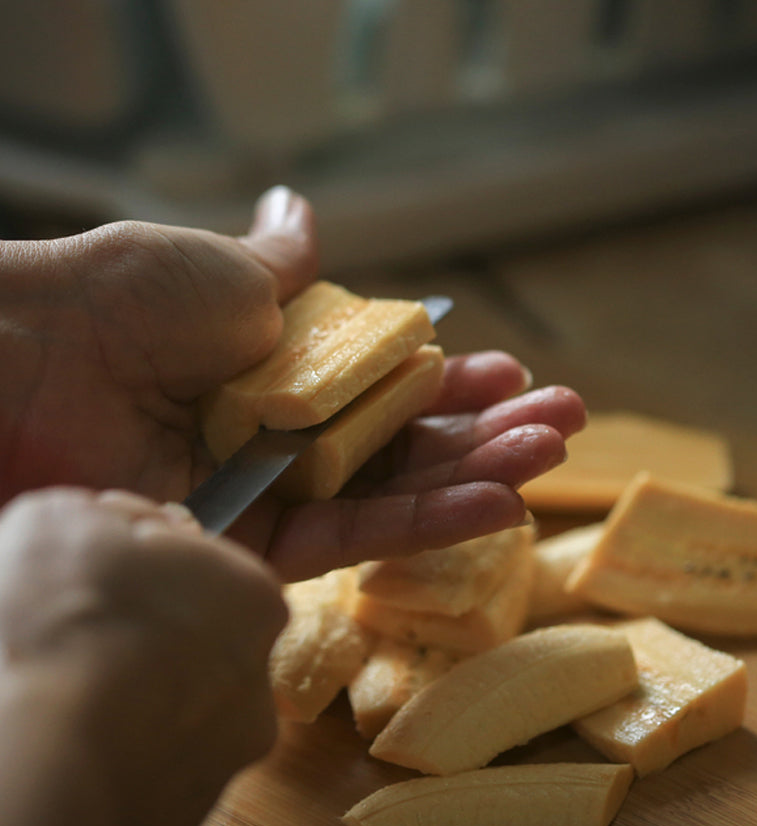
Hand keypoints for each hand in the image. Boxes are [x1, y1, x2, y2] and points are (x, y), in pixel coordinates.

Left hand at [0, 187, 584, 577]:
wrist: (27, 366)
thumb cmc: (122, 302)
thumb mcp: (224, 271)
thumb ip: (281, 263)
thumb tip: (304, 208)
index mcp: (285, 369)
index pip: (388, 384)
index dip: (451, 381)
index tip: (510, 371)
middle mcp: (286, 435)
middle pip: (404, 443)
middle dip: (488, 431)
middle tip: (566, 419)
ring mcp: (273, 494)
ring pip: (393, 493)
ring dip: (477, 476)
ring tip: (550, 455)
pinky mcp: (255, 548)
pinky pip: (353, 536)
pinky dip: (425, 522)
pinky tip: (497, 502)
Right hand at [0, 487, 285, 825]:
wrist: (37, 756)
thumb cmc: (67, 619)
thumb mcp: (71, 520)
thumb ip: (117, 519)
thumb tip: (120, 529)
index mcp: (254, 594)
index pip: (206, 565)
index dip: (151, 562)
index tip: (107, 570)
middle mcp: (262, 672)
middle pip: (201, 634)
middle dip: (153, 627)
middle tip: (87, 630)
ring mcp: (231, 746)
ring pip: (182, 702)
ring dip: (141, 690)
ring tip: (75, 686)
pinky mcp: (193, 810)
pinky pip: (158, 760)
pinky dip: (126, 746)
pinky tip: (81, 732)